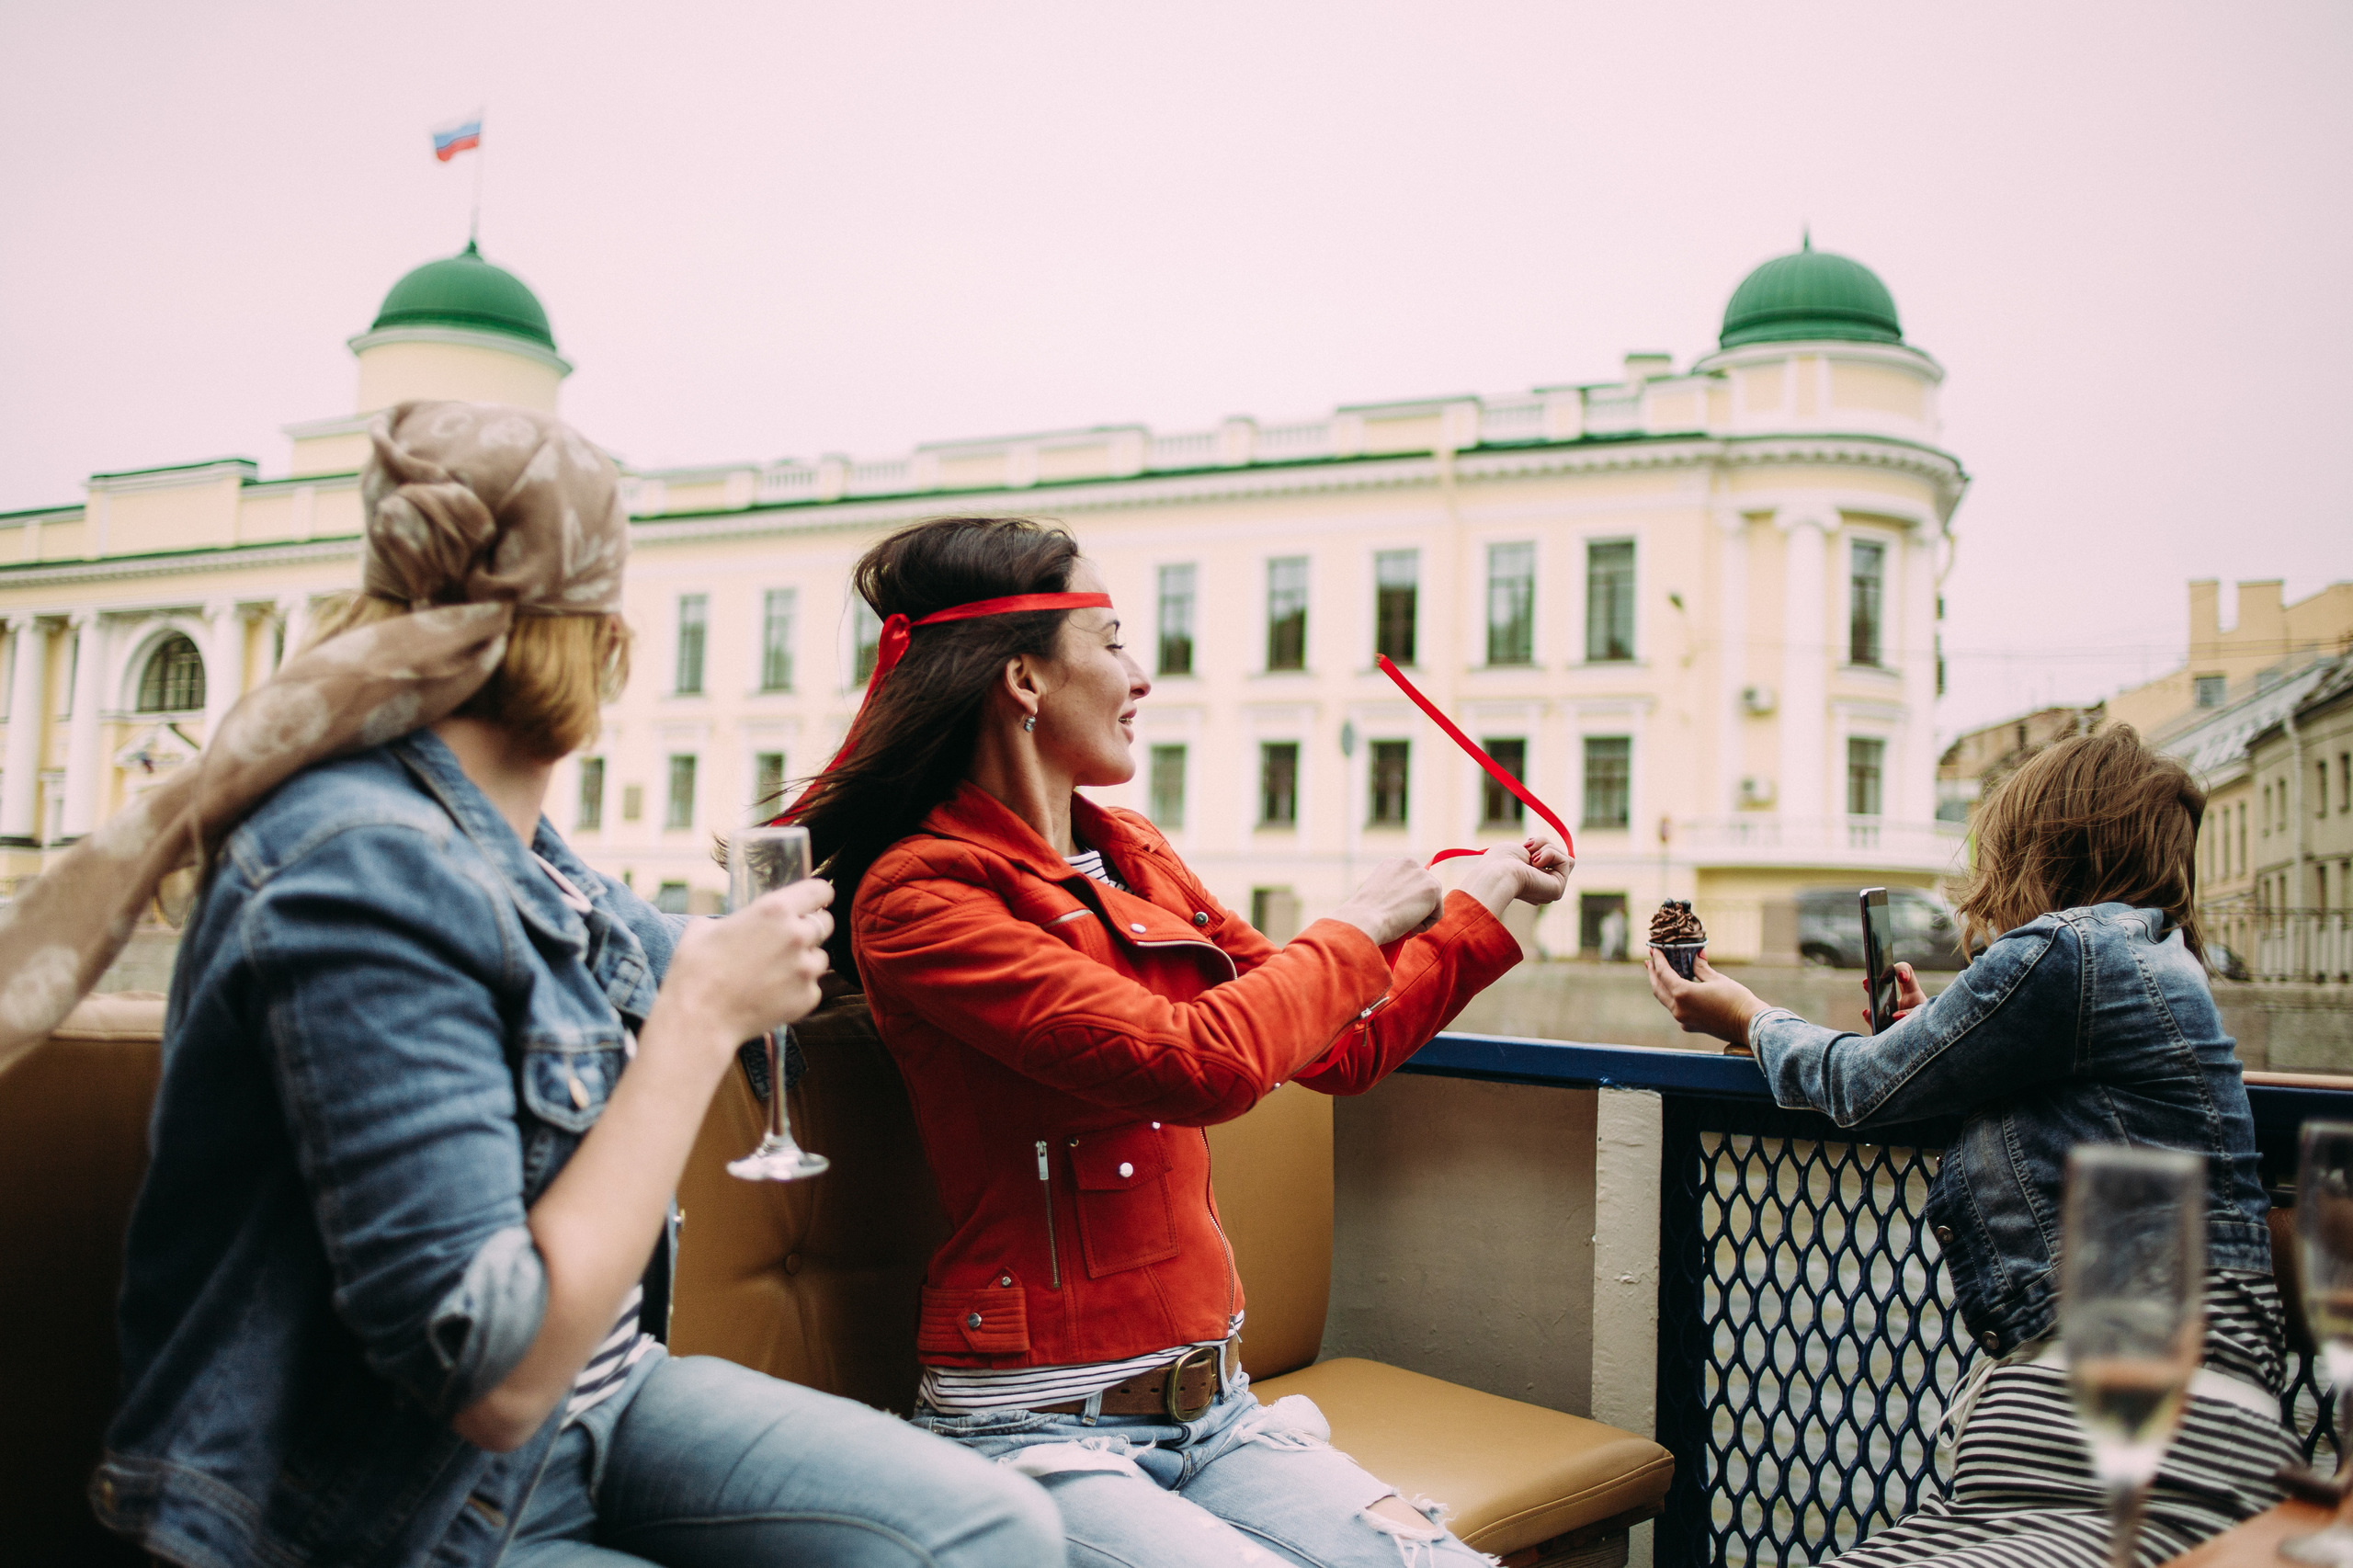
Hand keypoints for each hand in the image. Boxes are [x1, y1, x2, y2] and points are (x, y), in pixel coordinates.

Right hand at [653, 879, 834, 1054]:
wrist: (700, 1019)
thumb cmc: (696, 971)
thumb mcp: (704, 928)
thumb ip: (734, 919)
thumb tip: (736, 923)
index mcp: (775, 910)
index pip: (820, 890)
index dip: (818, 895)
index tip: (814, 902)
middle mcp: (798, 935)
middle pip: (825, 923)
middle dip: (809, 929)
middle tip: (785, 943)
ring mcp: (806, 969)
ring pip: (820, 958)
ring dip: (804, 962)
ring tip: (773, 974)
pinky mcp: (809, 997)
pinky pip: (812, 987)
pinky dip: (798, 990)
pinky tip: (772, 995)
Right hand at [1331, 858, 1443, 945]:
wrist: (1365, 919)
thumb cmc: (1365, 915)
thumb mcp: (1378, 896)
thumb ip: (1394, 893)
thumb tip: (1407, 905)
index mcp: (1391, 863)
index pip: (1409, 882)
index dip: (1404, 900)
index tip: (1394, 912)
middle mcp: (1408, 862)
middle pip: (1423, 890)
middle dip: (1415, 906)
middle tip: (1400, 920)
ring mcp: (1422, 874)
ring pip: (1432, 902)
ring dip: (1420, 916)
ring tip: (1403, 924)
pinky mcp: (1433, 887)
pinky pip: (1437, 913)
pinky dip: (1426, 925)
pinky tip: (1410, 926)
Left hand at [1455, 838, 1573, 922]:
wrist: (1497, 873)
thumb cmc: (1500, 861)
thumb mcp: (1523, 849)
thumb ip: (1540, 852)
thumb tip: (1555, 854)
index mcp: (1533, 881)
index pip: (1550, 859)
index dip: (1541, 847)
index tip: (1526, 845)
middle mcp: (1543, 888)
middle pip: (1559, 856)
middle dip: (1544, 844)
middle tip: (1527, 848)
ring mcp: (1551, 890)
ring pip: (1565, 858)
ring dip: (1547, 848)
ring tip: (1531, 857)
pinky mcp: (1558, 890)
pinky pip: (1567, 862)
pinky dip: (1551, 855)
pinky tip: (1535, 863)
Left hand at [1646, 948, 1771, 1047]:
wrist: (1749, 1025)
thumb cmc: (1736, 999)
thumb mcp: (1717, 979)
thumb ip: (1700, 967)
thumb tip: (1695, 955)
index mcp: (1683, 994)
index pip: (1663, 973)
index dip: (1658, 960)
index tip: (1653, 950)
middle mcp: (1678, 1009)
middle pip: (1658, 988)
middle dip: (1652, 973)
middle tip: (1649, 961)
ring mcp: (1682, 1020)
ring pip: (1665, 1000)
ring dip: (1661, 985)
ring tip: (1658, 973)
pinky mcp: (1689, 1026)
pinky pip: (1675, 1009)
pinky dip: (1672, 996)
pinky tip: (1677, 989)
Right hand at [1860, 961, 1927, 1029]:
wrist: (1929, 1059)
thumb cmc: (1933, 1033)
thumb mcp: (1928, 1019)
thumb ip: (1913, 1015)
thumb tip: (1895, 1016)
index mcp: (1913, 995)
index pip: (1906, 973)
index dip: (1900, 970)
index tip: (1901, 978)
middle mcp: (1900, 1003)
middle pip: (1885, 985)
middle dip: (1876, 979)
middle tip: (1868, 981)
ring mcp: (1889, 1016)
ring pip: (1876, 1003)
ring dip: (1871, 997)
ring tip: (1867, 995)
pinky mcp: (1883, 1030)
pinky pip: (1873, 1021)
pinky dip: (1870, 1018)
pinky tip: (1868, 1014)